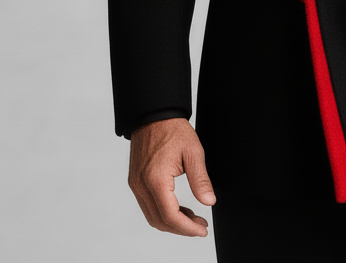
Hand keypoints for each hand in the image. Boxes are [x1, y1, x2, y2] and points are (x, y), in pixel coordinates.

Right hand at [128, 117, 215, 236]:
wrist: (154, 115)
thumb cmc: (173, 130)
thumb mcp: (193, 152)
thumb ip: (201, 180)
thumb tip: (209, 202)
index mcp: (156, 180)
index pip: (170, 216)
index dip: (187, 228)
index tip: (202, 229)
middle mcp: (141, 185)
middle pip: (160, 221)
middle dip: (181, 228)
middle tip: (200, 226)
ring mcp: (135, 185)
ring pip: (152, 216)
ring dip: (172, 222)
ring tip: (193, 218)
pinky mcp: (135, 181)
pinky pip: (147, 206)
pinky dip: (163, 212)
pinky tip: (179, 208)